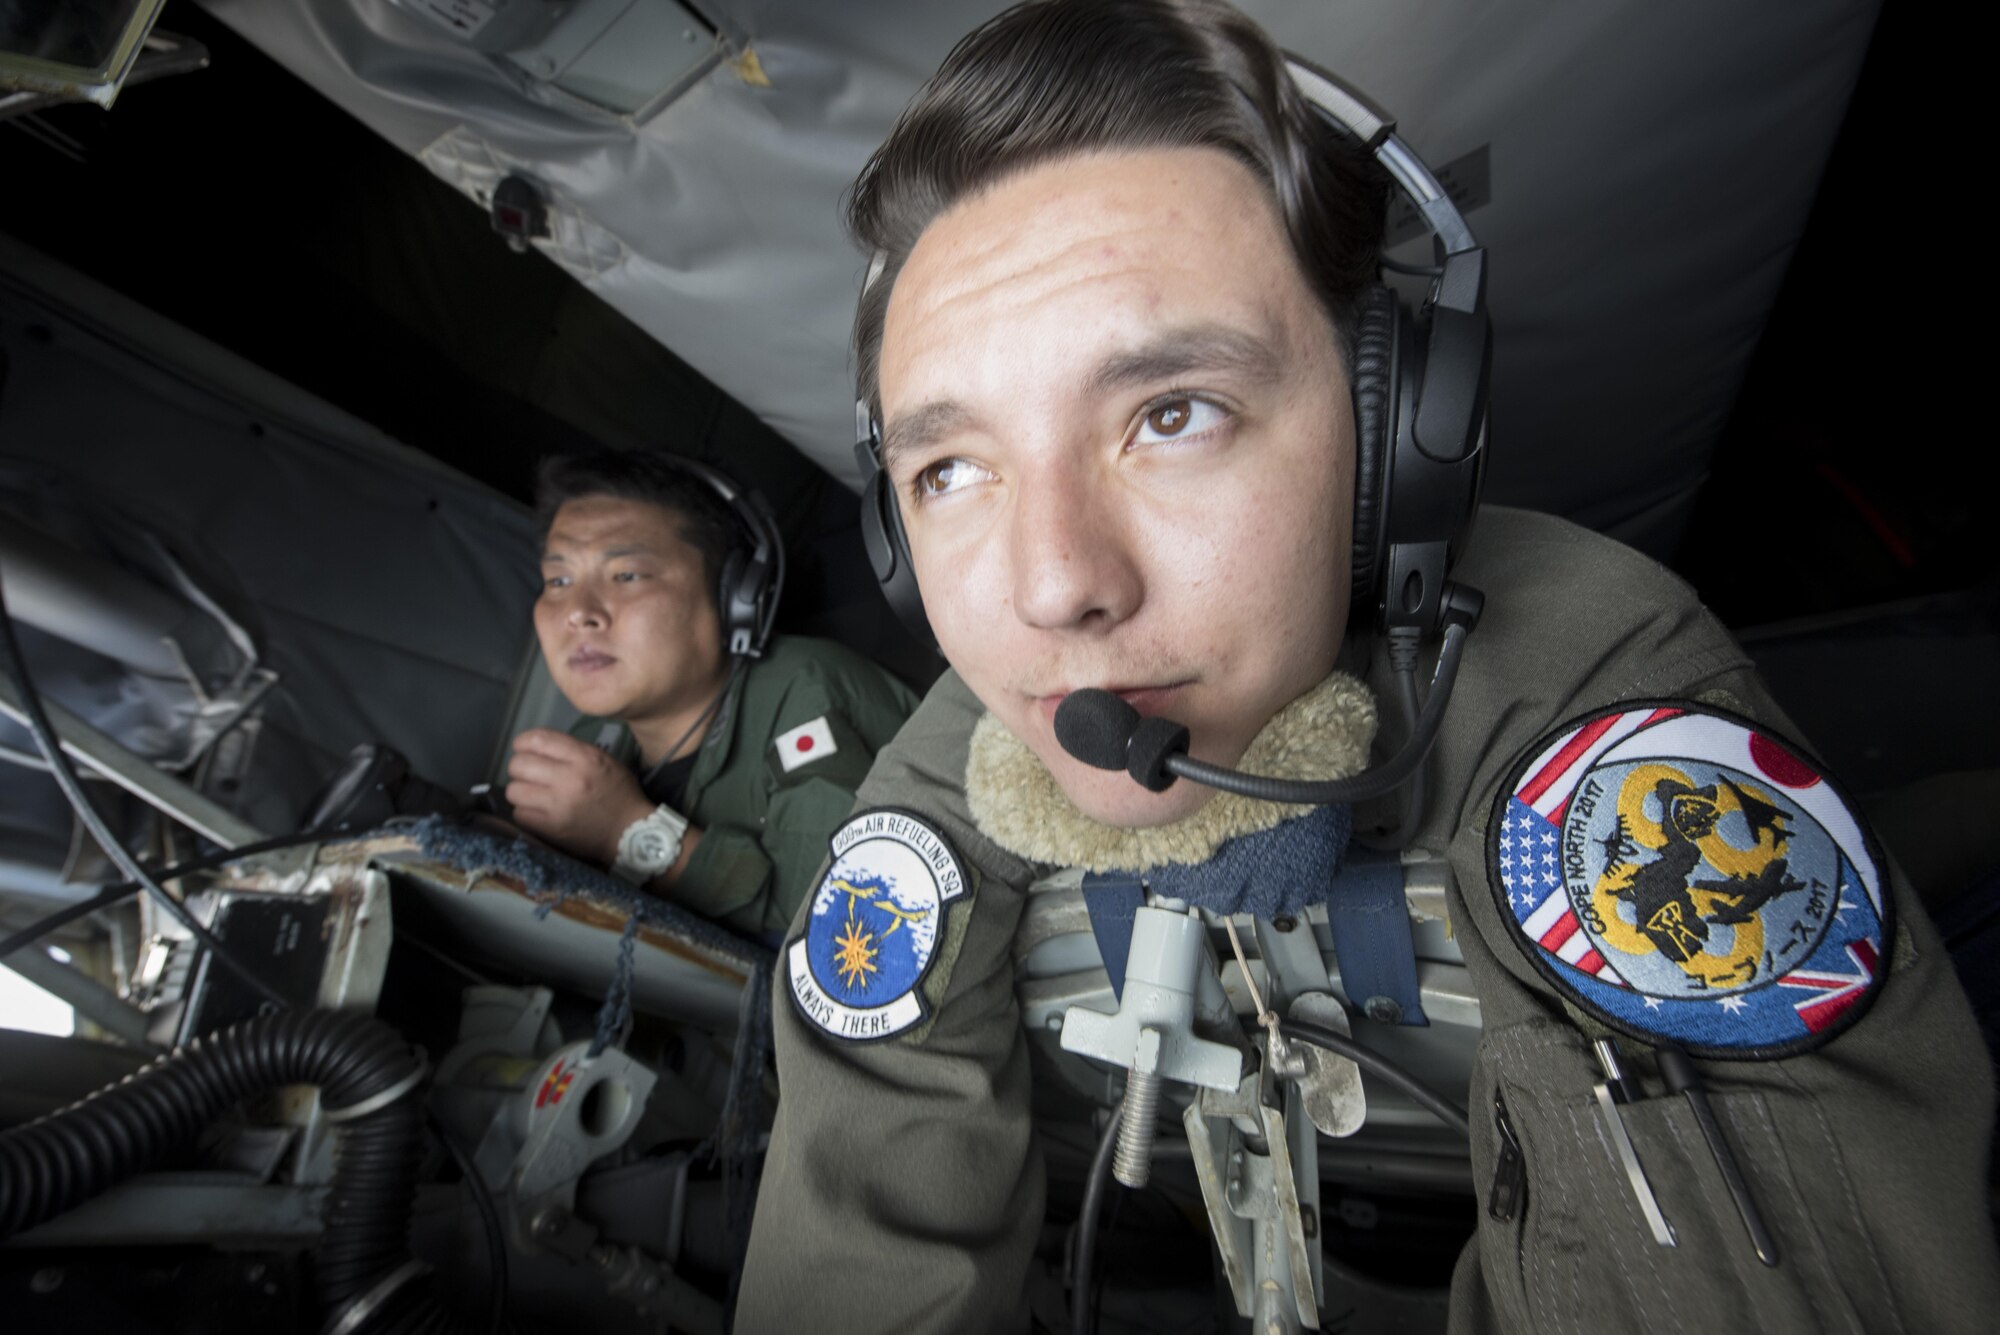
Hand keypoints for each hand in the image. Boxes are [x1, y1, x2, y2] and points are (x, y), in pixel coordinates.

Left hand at [505, 728, 656, 866]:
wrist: (629, 831)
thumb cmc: (618, 792)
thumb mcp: (604, 760)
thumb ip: (572, 751)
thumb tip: (537, 749)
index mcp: (584, 758)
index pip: (537, 740)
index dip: (523, 743)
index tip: (523, 749)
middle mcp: (569, 778)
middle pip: (519, 764)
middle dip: (519, 768)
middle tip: (528, 775)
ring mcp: (558, 805)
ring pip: (514, 790)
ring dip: (520, 791)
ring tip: (532, 795)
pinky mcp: (551, 828)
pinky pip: (519, 814)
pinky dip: (525, 812)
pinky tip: (537, 812)